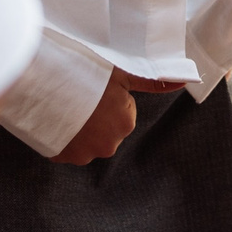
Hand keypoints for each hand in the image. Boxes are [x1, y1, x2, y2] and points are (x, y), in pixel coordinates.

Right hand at [53, 68, 188, 166]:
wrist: (45, 83)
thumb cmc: (85, 73)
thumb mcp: (121, 73)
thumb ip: (153, 81)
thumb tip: (186, 81)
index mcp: (125, 122)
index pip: (121, 113)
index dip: (106, 99)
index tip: (94, 89)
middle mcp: (110, 144)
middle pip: (105, 130)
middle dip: (94, 117)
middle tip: (78, 97)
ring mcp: (85, 154)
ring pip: (85, 141)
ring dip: (77, 129)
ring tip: (64, 108)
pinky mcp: (63, 158)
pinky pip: (66, 149)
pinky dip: (62, 137)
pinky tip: (55, 120)